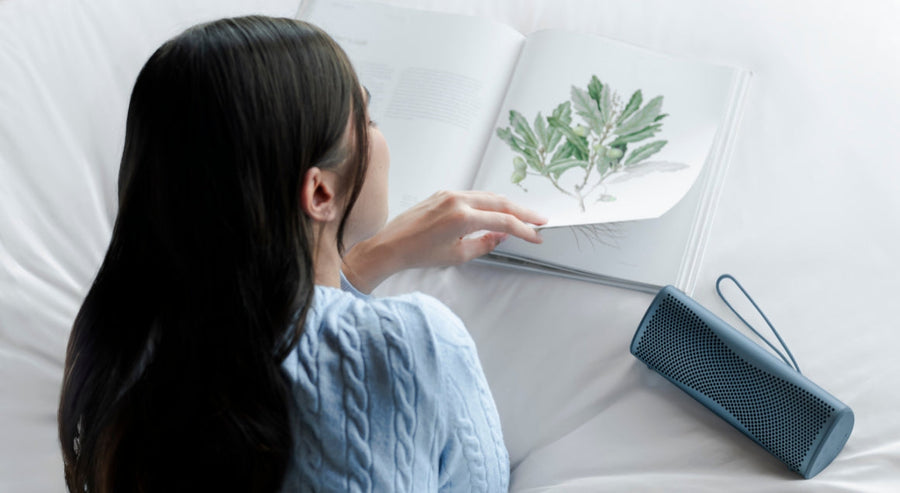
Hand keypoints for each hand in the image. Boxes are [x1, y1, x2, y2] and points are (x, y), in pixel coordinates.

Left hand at [342, 191, 546, 292]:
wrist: (389, 245)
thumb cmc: (417, 253)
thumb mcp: (457, 255)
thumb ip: (484, 244)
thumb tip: (501, 236)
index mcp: (462, 217)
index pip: (503, 220)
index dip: (524, 229)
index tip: (536, 236)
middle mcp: (457, 200)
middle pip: (500, 202)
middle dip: (523, 211)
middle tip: (540, 220)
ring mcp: (449, 194)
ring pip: (488, 196)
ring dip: (507, 205)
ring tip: (523, 216)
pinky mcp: (443, 194)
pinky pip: (473, 195)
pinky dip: (489, 203)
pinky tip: (496, 212)